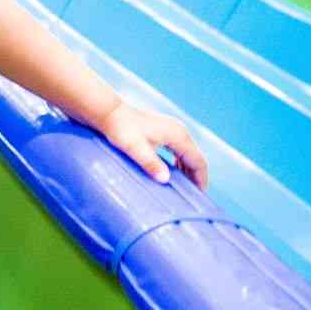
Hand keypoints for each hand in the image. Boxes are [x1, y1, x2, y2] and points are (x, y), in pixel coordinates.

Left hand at [92, 100, 208, 189]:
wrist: (109, 112)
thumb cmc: (121, 129)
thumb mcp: (135, 148)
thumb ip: (151, 163)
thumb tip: (165, 179)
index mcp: (178, 135)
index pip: (198, 161)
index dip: (201, 179)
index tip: (198, 196)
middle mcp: (179, 130)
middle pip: (195, 157)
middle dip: (196, 176)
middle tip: (192, 196)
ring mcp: (172, 128)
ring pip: (188, 152)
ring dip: (188, 169)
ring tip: (184, 187)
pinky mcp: (163, 129)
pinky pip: (178, 148)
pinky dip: (180, 161)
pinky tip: (173, 171)